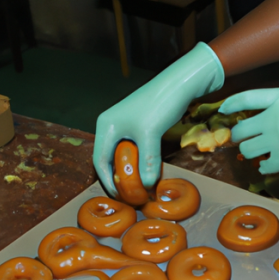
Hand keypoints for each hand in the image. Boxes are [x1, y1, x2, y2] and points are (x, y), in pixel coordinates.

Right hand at [94, 43, 224, 195]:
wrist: (179, 83)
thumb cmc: (159, 104)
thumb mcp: (151, 134)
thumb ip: (146, 160)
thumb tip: (146, 186)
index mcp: (107, 126)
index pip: (99, 160)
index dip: (107, 180)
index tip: (118, 196)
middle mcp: (111, 126)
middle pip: (108, 158)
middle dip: (117, 177)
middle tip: (127, 194)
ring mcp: (125, 126)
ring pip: (122, 154)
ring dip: (129, 171)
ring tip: (137, 187)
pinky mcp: (138, 126)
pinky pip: (133, 149)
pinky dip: (138, 162)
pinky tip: (146, 172)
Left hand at [219, 89, 278, 177]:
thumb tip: (272, 124)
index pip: (248, 98)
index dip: (232, 104)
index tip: (223, 110)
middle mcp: (275, 117)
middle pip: (241, 129)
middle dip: (238, 136)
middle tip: (243, 141)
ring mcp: (278, 139)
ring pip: (247, 150)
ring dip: (250, 153)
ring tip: (259, 154)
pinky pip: (263, 166)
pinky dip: (264, 166)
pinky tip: (269, 165)